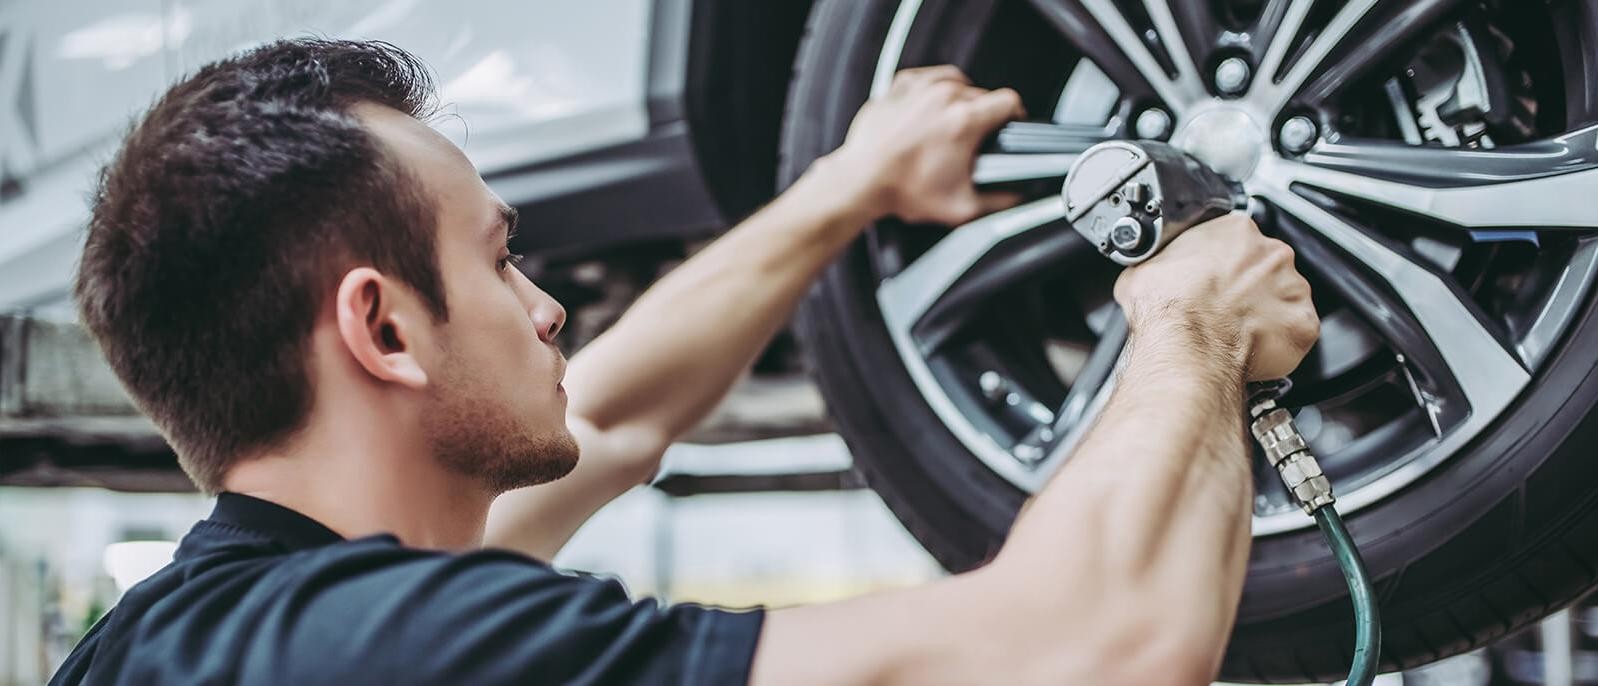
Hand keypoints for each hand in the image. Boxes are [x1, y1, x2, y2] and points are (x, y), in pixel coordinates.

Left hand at [825, 66, 1025, 224]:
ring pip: (958, 82)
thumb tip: (1018, 196)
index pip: (1009, 101)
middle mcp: (943, 97)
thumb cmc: (902, 190)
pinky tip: (932, 110)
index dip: (1015, 114)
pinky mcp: (901, 85)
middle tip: (972, 140)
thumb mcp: (961, 207)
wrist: (861, 182)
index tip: (1010, 123)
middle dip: (983, 115)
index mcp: (964, 120)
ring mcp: (920, 87)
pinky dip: (935, 90)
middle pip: (983, 94)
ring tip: (953, 124)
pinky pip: (930, 77)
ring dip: (961, 100)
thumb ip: (1001, 201)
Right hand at [1113, 213, 1319, 380]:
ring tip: (1234, 333)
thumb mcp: (1142, 271)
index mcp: (1235, 231)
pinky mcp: (1303, 323)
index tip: (1212, 279)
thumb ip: (1161, 263)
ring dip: (1265, 313)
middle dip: (1248, 287)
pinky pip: (1296, 331)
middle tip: (1222, 309)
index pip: (1236, 239)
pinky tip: (1252, 348)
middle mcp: (1271, 253)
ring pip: (1284, 298)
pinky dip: (1279, 342)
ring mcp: (1292, 287)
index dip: (1222, 263)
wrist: (1186, 348)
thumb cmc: (1168, 310)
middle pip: (1266, 266)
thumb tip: (1151, 272)